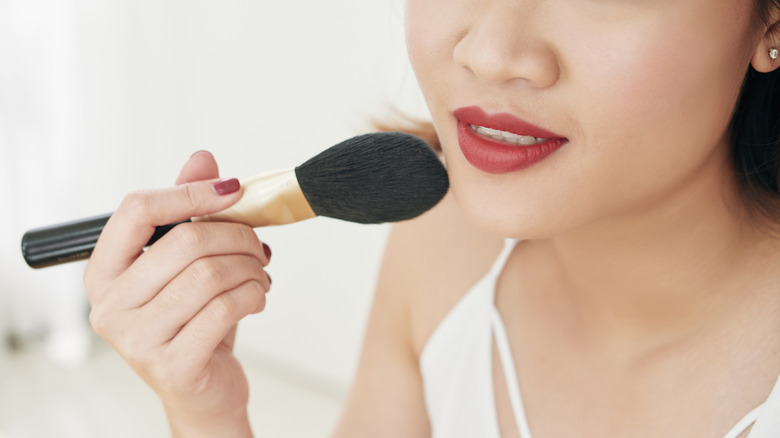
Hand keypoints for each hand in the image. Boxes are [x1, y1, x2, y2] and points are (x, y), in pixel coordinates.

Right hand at [84, 151, 270, 436]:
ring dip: (250, 268)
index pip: (136, 210)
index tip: (232, 190)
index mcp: (104, 273)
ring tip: (258, 275)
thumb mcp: (186, 265)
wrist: (201, 390)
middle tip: (257, 245)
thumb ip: (188, 211)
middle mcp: (110, 306)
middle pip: (186, 241)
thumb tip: (202, 159)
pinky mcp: (172, 365)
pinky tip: (256, 298)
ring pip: (211, 274)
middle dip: (237, 236)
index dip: (190, 193)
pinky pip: (225, 308)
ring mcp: (137, 340)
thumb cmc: (191, 321)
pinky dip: (254, 295)